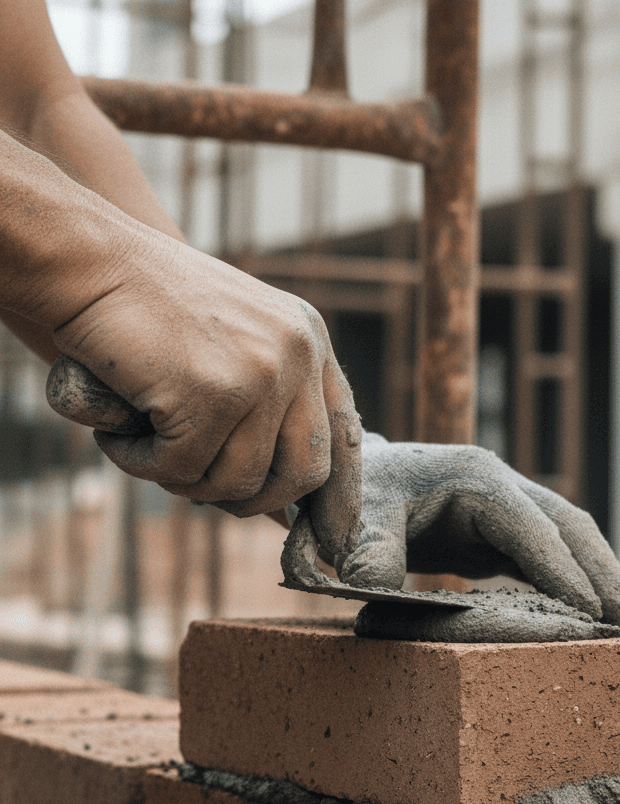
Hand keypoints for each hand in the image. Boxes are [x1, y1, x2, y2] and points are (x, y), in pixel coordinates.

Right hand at [45, 245, 361, 554]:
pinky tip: (120, 432)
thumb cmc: (148, 306)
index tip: (331, 540)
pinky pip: (182, 470)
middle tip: (196, 482)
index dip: (338, 493)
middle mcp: (297, 354)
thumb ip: (267, 401)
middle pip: (303, 472)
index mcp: (309, 339)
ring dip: (182, 478)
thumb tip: (286, 504)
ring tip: (144, 442)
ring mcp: (259, 374)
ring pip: (237, 481)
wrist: (92, 262)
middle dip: (251, 498)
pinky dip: (142, 463)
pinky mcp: (213, 394)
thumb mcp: (231, 341)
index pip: (344, 432)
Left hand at [284, 432, 619, 630]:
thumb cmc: (349, 498)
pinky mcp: (499, 533)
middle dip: (603, 571)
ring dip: (600, 577)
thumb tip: (373, 584)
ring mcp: (505, 508)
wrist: (346, 482)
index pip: (530, 526)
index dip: (561, 568)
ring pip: (567, 539)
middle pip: (566, 526)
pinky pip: (547, 556)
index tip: (591, 610)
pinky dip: (574, 582)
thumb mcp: (352, 520)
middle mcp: (499, 487)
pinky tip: (595, 615)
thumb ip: (367, 550)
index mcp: (473, 478)